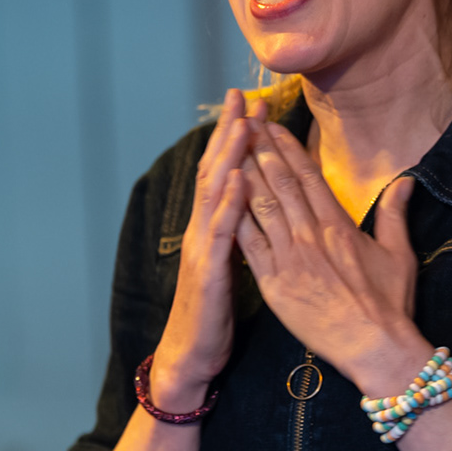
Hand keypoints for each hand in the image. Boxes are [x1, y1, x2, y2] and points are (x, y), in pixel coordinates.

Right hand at [149, 90, 255, 409]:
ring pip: (214, 193)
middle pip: (216, 170)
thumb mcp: (235, 266)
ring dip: (228, 156)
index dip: (239, 138)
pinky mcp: (207, 272)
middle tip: (242, 94)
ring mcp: (202, 248)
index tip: (254, 103)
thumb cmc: (217, 313)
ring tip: (241, 123)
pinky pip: (220, 233)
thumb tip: (259, 208)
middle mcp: (204, 230)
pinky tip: (238, 179)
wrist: (192, 356)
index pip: (228, 172)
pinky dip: (228, 203)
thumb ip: (244, 234)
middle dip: (229, 132)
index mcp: (216, 228)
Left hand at [234, 121, 429, 394]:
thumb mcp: (399, 254)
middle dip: (259, 151)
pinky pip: (248, 245)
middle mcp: (310, 235)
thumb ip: (395, 214)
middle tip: (242, 125)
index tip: (272, 128)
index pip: (309, 177)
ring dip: (243, 176)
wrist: (374, 345)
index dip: (288, 149)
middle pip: (279, 184)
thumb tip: (404, 181)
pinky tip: (219, 201)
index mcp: (339, 225)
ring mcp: (289, 258)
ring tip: (227, 151)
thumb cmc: (389, 303)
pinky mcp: (274, 283)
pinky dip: (234, 220)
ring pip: (259, 207)